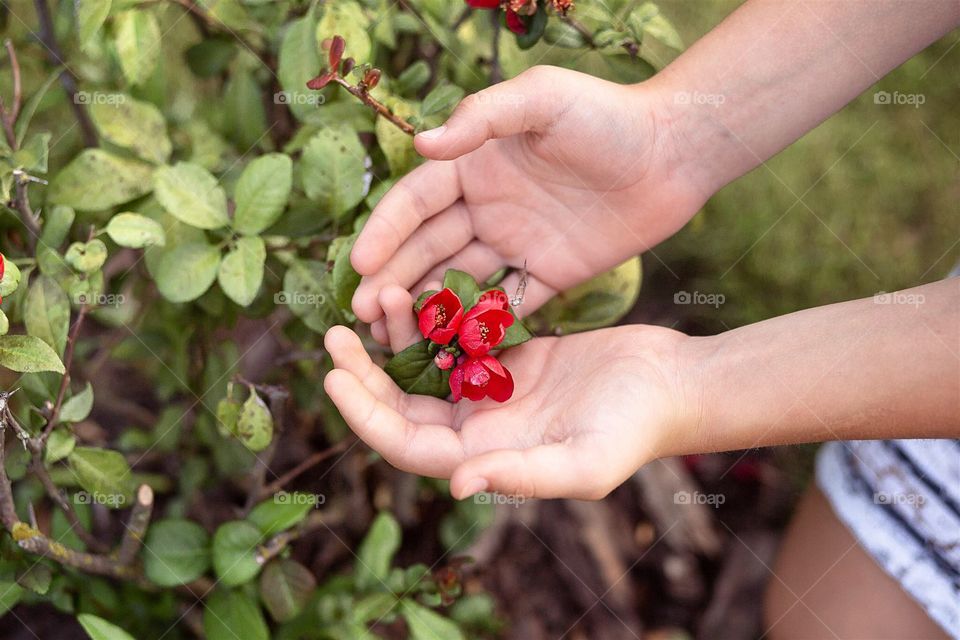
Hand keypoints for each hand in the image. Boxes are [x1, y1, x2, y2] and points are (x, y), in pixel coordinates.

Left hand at [323, 286, 693, 499]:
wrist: (671, 385)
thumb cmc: (634, 430)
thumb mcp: (582, 461)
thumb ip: (520, 475)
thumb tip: (454, 485)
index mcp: (483, 457)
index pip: (405, 444)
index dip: (365, 417)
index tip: (332, 378)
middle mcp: (478, 428)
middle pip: (401, 404)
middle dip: (364, 373)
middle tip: (334, 332)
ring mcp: (491, 391)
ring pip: (425, 365)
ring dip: (398, 335)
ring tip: (381, 294)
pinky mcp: (508, 356)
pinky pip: (457, 336)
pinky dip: (435, 315)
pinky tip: (419, 285)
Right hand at [350, 65, 707, 341]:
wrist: (675, 151)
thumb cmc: (608, 115)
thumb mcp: (543, 98)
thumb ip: (483, 118)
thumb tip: (421, 143)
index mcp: (476, 163)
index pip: (417, 201)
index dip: (385, 232)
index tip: (359, 266)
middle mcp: (488, 204)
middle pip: (428, 247)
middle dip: (392, 279)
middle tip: (361, 315)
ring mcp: (517, 241)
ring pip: (459, 279)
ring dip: (425, 307)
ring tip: (392, 338)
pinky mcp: (550, 272)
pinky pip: (508, 303)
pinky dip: (479, 324)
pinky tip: (450, 349)